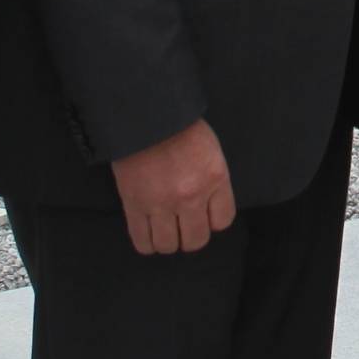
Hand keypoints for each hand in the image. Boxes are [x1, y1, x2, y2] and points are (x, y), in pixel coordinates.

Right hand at [111, 118, 235, 255]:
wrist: (145, 113)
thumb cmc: (179, 126)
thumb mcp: (210, 148)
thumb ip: (212, 180)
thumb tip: (208, 209)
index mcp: (214, 177)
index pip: (222, 221)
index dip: (212, 221)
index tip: (204, 214)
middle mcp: (191, 195)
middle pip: (196, 240)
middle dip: (190, 236)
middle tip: (182, 225)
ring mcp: (162, 202)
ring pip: (168, 246)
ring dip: (167, 240)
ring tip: (164, 227)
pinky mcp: (135, 204)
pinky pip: (142, 242)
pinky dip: (146, 243)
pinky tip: (148, 231)